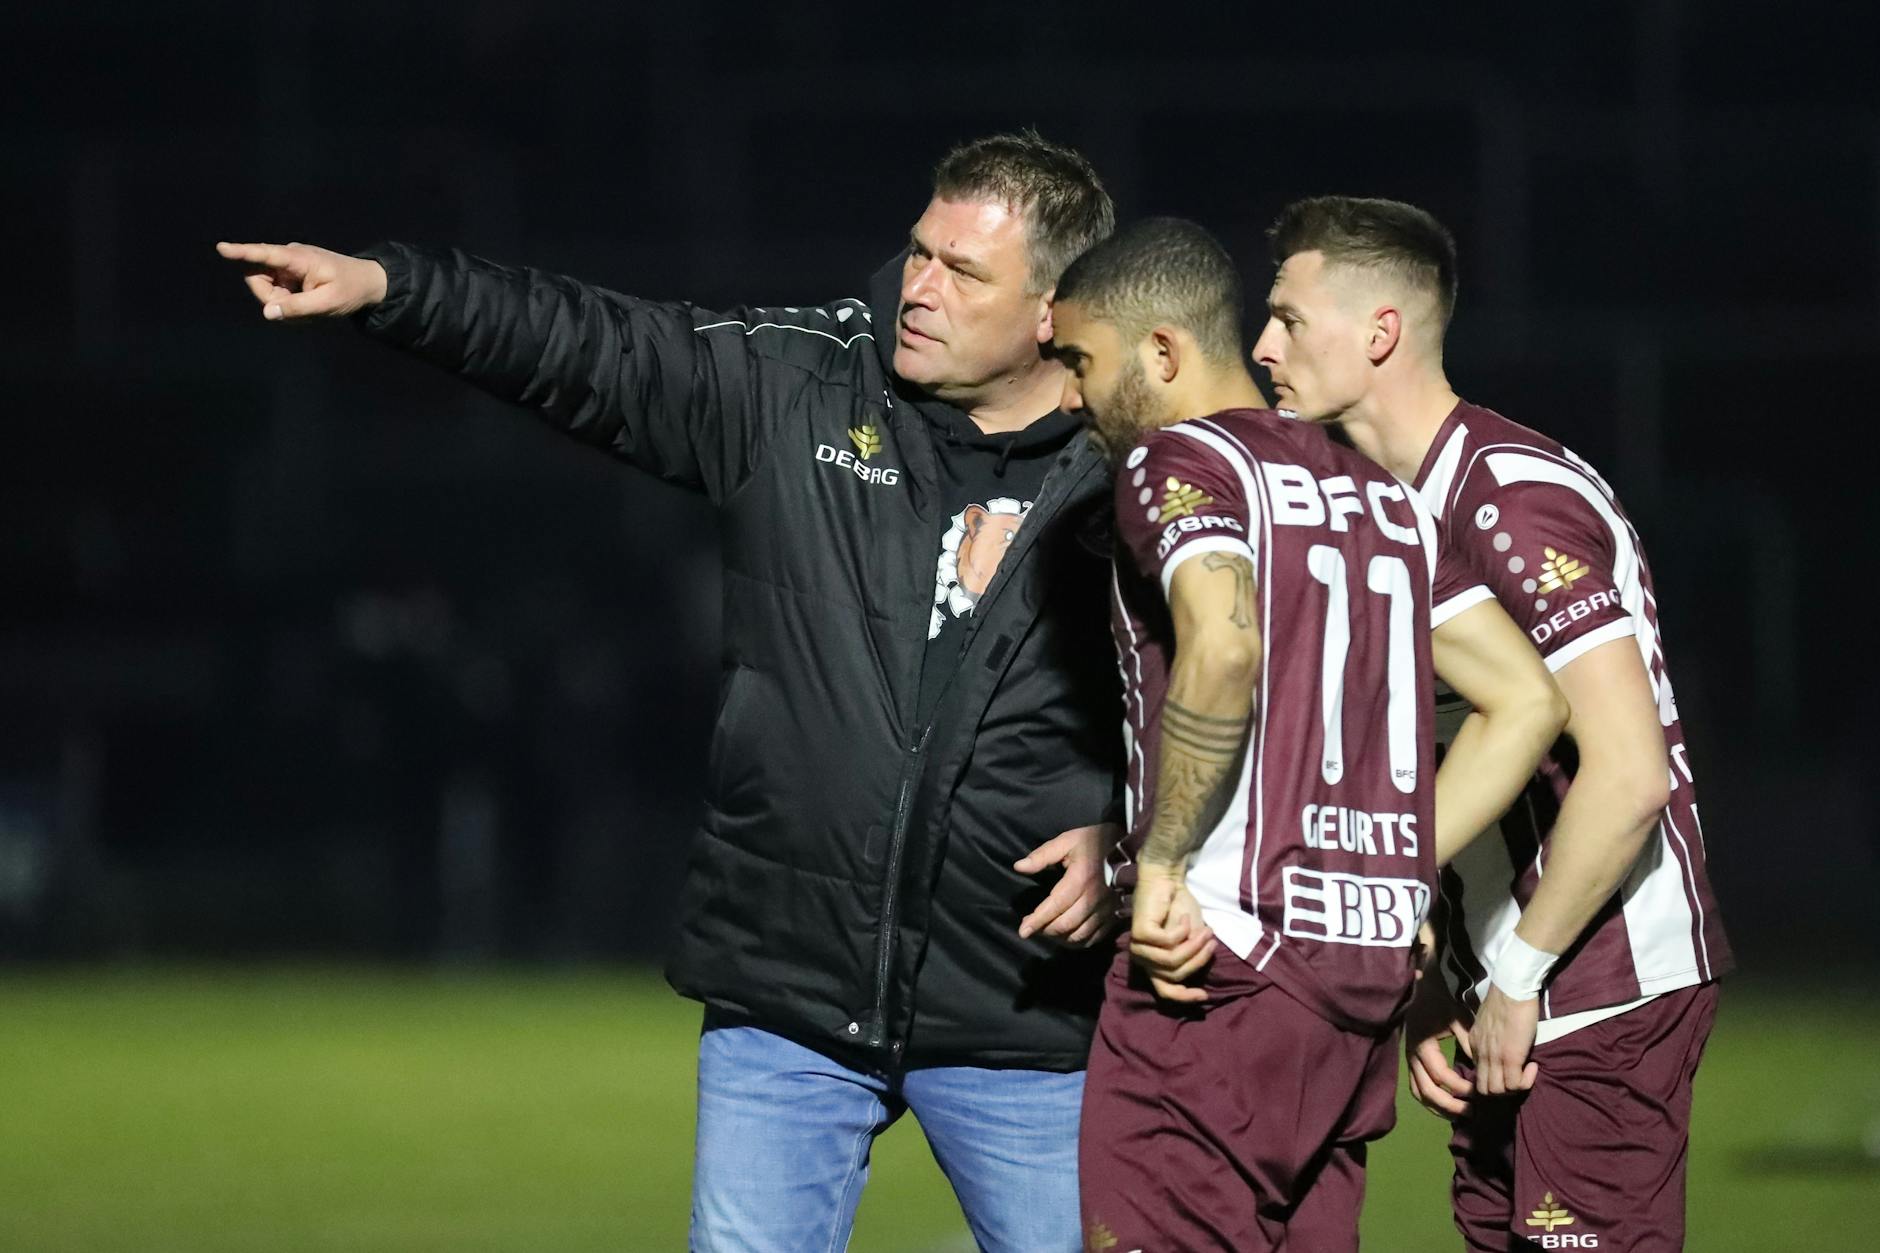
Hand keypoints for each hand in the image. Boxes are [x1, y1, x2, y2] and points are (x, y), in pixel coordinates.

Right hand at [216, 241, 388, 321]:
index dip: (242, 252)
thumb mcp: (328, 303)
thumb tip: (267, 312)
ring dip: (280, 301)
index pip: (265, 254)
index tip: (221, 248)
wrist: (368, 282)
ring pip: (265, 287)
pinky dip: (286, 301)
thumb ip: (297, 308)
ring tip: (308, 304)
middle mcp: (288, 257)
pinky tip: (306, 302)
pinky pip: (275, 290)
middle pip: (258, 278)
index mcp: (299, 258)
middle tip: (299, 308)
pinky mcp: (288, 273)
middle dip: (270, 298)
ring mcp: (287, 265)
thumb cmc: (351, 290)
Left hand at [1014, 823, 1117, 946]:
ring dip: (1060, 939)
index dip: (1037, 921)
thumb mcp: (1068, 841)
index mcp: (1080, 879)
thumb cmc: (1096, 842)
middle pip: (1066, 925)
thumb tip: (1018, 867)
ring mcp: (1107, 910)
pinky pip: (1095, 938)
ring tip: (1048, 932)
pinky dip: (1079, 942)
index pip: (1055, 906)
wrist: (1133, 846)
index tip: (1023, 932)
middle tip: (1033, 927)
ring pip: (1080, 935)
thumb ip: (1042, 855)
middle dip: (1045, 930)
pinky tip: (1069, 937)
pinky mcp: (1115, 916)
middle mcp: (1094, 899)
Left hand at [1128, 861, 1213, 1003]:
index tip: (1205, 995)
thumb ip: (1190, 958)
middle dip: (1198, 961)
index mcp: (1153, 964)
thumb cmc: (1180, 909)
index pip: (1165, 991)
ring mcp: (1138, 948)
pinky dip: (1182, 930)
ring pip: (1172, 962)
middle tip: (1212, 942)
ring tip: (1206, 930)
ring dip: (1194, 945)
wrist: (1166, 881)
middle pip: (1174, 976)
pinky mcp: (1139, 934)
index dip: (1185, 997)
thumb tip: (1200, 973)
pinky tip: (1182, 917)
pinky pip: (1168, 943)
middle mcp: (1143, 960)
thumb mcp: (1192, 940)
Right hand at [1404, 968, 1473, 1119]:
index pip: (1442, 1076)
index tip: (1479, 1092)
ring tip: (1460, 1114)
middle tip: (1472, 1113)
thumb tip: (1483, 1067)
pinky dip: (1431, 1099)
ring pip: (1419, 1092)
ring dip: (1439, 1107)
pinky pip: (1417, 1086)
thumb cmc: (1443, 998)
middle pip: (1427, 1091)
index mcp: (1423, 1044)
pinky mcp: (1411, 1058)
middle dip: (1450, 1105)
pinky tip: (1448, 1104)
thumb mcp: (1458, 1018)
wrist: (1424, 983)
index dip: (1461, 1087)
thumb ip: (1469, 1042)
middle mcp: (1412, 1054)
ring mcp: (1409, 1057)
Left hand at [1470, 984, 1539, 1095]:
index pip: (1478, 1074)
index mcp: (1474, 1043)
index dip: (1494, 1078)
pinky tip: (1534, 1066)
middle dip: (1502, 1091)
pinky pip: (1515, 1084)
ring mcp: (1494, 1057)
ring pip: (1497, 1091)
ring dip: (1514, 1088)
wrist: (1511, 988)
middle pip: (1484, 1089)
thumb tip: (1502, 1045)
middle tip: (1519, 1078)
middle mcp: (1480, 1053)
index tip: (1509, 1071)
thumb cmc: (1505, 999)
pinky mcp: (1510, 1058)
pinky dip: (1525, 1082)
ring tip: (1526, 1072)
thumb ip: (1491, 1036)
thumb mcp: (1489, 1021)